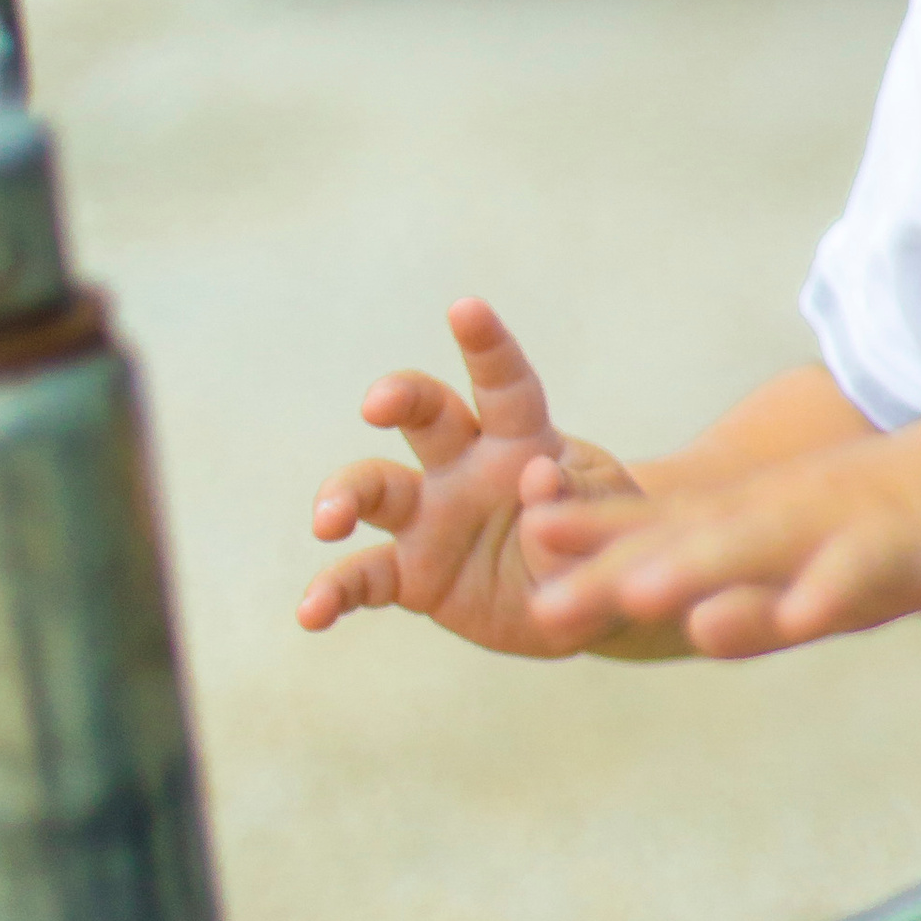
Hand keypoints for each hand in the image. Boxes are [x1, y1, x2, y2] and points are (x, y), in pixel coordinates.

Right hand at [298, 299, 637, 657]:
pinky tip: (312, 612)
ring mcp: (431, 517)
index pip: (504, 383)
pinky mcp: (411, 574)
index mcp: (521, 439)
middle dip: (400, 398)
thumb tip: (537, 477)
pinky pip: (362, 577)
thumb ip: (577, 498)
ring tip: (329, 520)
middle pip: (425, 415)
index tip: (465, 308)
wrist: (585, 604)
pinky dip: (332, 593)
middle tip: (378, 404)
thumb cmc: (600, 539)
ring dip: (344, 496)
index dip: (486, 345)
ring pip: (375, 489)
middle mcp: (465, 466)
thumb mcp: (608, 518)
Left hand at [525, 406, 920, 659]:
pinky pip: (857, 575)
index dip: (588, 536)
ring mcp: (838, 528)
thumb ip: (723, 571)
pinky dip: (826, 594)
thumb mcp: (793, 540)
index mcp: (752, 518)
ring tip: (636, 599)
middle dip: (611, 574)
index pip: (653, 527)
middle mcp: (781, 516)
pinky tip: (798, 616)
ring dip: (698, 573)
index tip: (517, 541)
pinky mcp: (902, 549)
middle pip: (684, 545)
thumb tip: (630, 594)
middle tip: (540, 608)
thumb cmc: (887, 516)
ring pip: (761, 552)